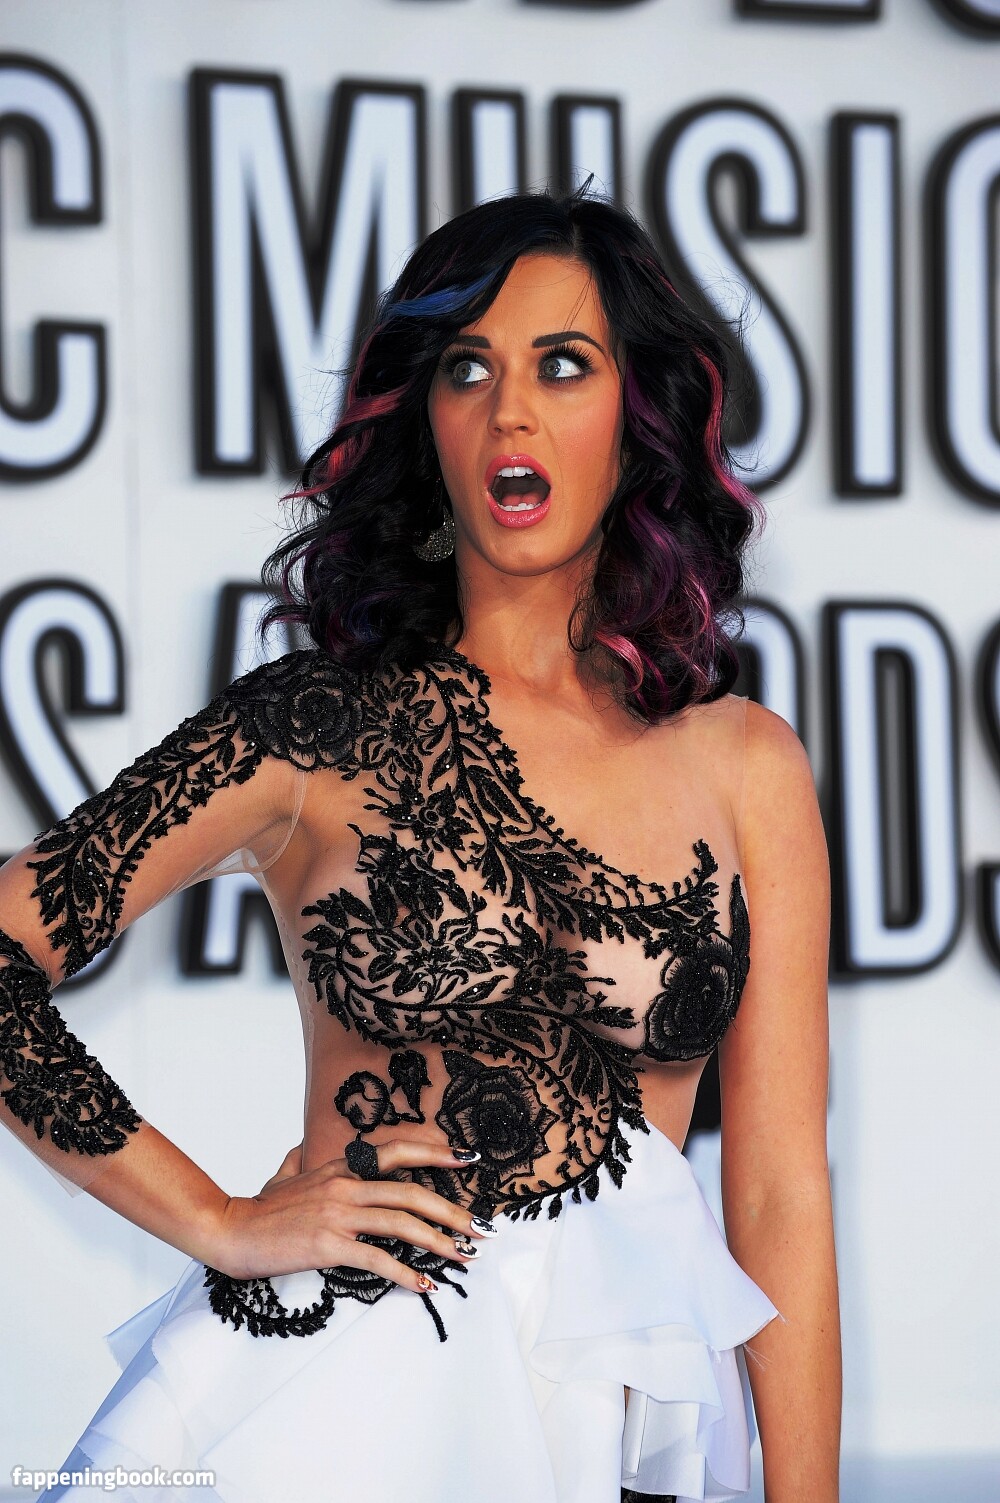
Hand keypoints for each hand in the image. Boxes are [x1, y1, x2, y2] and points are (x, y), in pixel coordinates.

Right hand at [209, 1137, 493, 1293]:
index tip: (468, 1159)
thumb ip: (301, 1160)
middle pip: (412, 1192)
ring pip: (401, 1223)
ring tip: (462, 1258)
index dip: (436, 1152)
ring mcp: (338, 1213)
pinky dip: (405, 1274)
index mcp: (341, 1166)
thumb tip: (303, 1148)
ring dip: (439, 1243)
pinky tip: (423, 1285)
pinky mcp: (328, 1245)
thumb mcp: (285, 1173)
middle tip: (480, 1229)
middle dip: (453, 1211)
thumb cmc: (259, 1208)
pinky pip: (377, 1258)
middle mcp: (345, 1184)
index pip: (398, 1151)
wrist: (230, 1230)